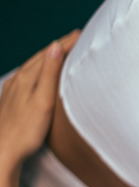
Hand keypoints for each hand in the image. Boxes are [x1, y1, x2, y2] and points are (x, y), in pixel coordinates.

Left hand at [0, 30, 78, 168]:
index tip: (82, 34)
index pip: (50, 53)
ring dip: (50, 57)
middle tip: (77, 38)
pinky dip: (40, 69)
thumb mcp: (42, 100)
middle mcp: (17, 79)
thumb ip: (49, 73)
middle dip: (60, 46)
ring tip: (64, 52)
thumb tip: (55, 47)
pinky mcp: (12, 100)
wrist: (3, 152)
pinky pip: (28, 77)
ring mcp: (13, 89)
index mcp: (26, 77)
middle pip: (41, 57)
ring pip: (34, 66)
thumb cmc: (25, 131)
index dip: (66, 43)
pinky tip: (43, 75)